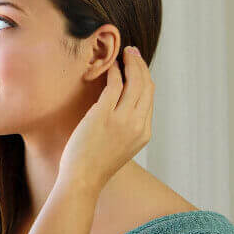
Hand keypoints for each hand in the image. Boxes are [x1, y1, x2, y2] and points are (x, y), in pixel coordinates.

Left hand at [59, 46, 155, 191]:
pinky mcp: (103, 115)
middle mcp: (137, 124)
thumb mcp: (120, 148)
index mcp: (144, 132)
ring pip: (134, 82)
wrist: (83, 180)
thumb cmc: (95, 166)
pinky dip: (113, 72)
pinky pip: (114, 86)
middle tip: (132, 52)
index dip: (145, 78)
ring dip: (130, 64)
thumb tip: (122, 110)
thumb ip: (126, 129)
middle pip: (146, 86)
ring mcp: (122, 119)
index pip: (150, 98)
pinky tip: (109, 67)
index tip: (137, 67)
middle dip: (141, 65)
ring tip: (124, 53)